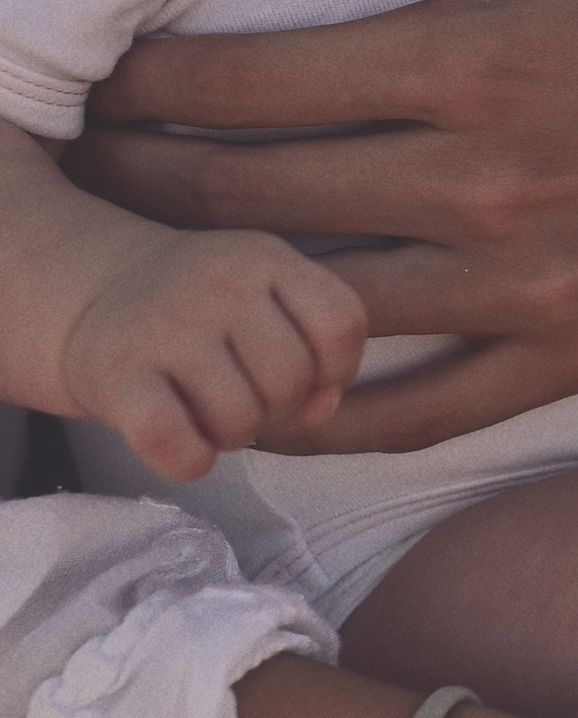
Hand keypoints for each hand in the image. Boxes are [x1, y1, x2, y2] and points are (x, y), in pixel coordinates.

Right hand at [57, 216, 365, 479]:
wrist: (95, 295)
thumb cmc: (200, 310)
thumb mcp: (264, 295)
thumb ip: (314, 343)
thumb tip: (322, 409)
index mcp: (264, 258)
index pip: (341, 323)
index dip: (336, 369)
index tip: (307, 379)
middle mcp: (217, 284)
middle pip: (292, 379)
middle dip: (277, 405)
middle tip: (242, 393)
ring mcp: (164, 327)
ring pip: (240, 418)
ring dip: (231, 435)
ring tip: (206, 410)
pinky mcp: (117, 375)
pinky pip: (177, 442)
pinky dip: (191, 459)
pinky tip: (182, 442)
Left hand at [68, 0, 577, 448]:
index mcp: (476, 59)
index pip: (251, 83)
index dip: (149, 85)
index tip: (102, 79)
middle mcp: (490, 184)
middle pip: (254, 199)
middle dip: (144, 180)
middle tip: (90, 168)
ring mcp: (528, 283)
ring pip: (316, 302)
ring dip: (211, 286)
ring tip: (148, 264)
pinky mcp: (569, 352)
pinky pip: (416, 413)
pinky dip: (321, 414)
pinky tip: (261, 394)